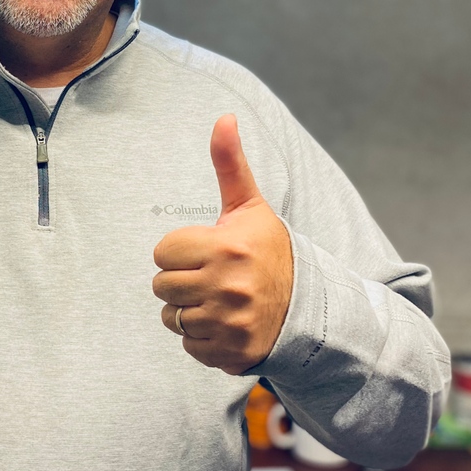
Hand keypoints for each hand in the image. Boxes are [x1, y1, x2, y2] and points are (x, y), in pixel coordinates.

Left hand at [152, 114, 292, 374]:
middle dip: (180, 280)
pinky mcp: (230, 353)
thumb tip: (225, 117)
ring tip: (217, 301)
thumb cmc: (269, 250)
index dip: (179, 251)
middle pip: (161, 286)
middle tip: (210, 277)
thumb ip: (230, 164)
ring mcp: (229, 323)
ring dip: (188, 311)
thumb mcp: (250, 207)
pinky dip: (201, 338)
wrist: (309, 307)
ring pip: (171, 318)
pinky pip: (188, 345)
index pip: (162, 252)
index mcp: (227, 248)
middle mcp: (227, 287)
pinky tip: (224, 324)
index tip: (206, 252)